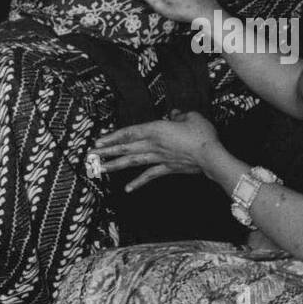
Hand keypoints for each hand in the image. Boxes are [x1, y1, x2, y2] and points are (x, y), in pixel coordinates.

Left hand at [86, 110, 221, 192]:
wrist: (211, 156)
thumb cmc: (202, 135)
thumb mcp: (191, 116)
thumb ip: (179, 114)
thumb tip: (174, 114)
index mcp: (156, 129)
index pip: (129, 132)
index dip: (112, 137)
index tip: (98, 141)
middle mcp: (153, 144)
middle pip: (126, 147)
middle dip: (107, 152)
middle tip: (91, 156)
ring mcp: (159, 158)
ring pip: (132, 161)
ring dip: (115, 165)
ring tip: (101, 169)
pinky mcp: (167, 168)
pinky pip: (149, 176)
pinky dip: (138, 182)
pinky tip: (128, 189)